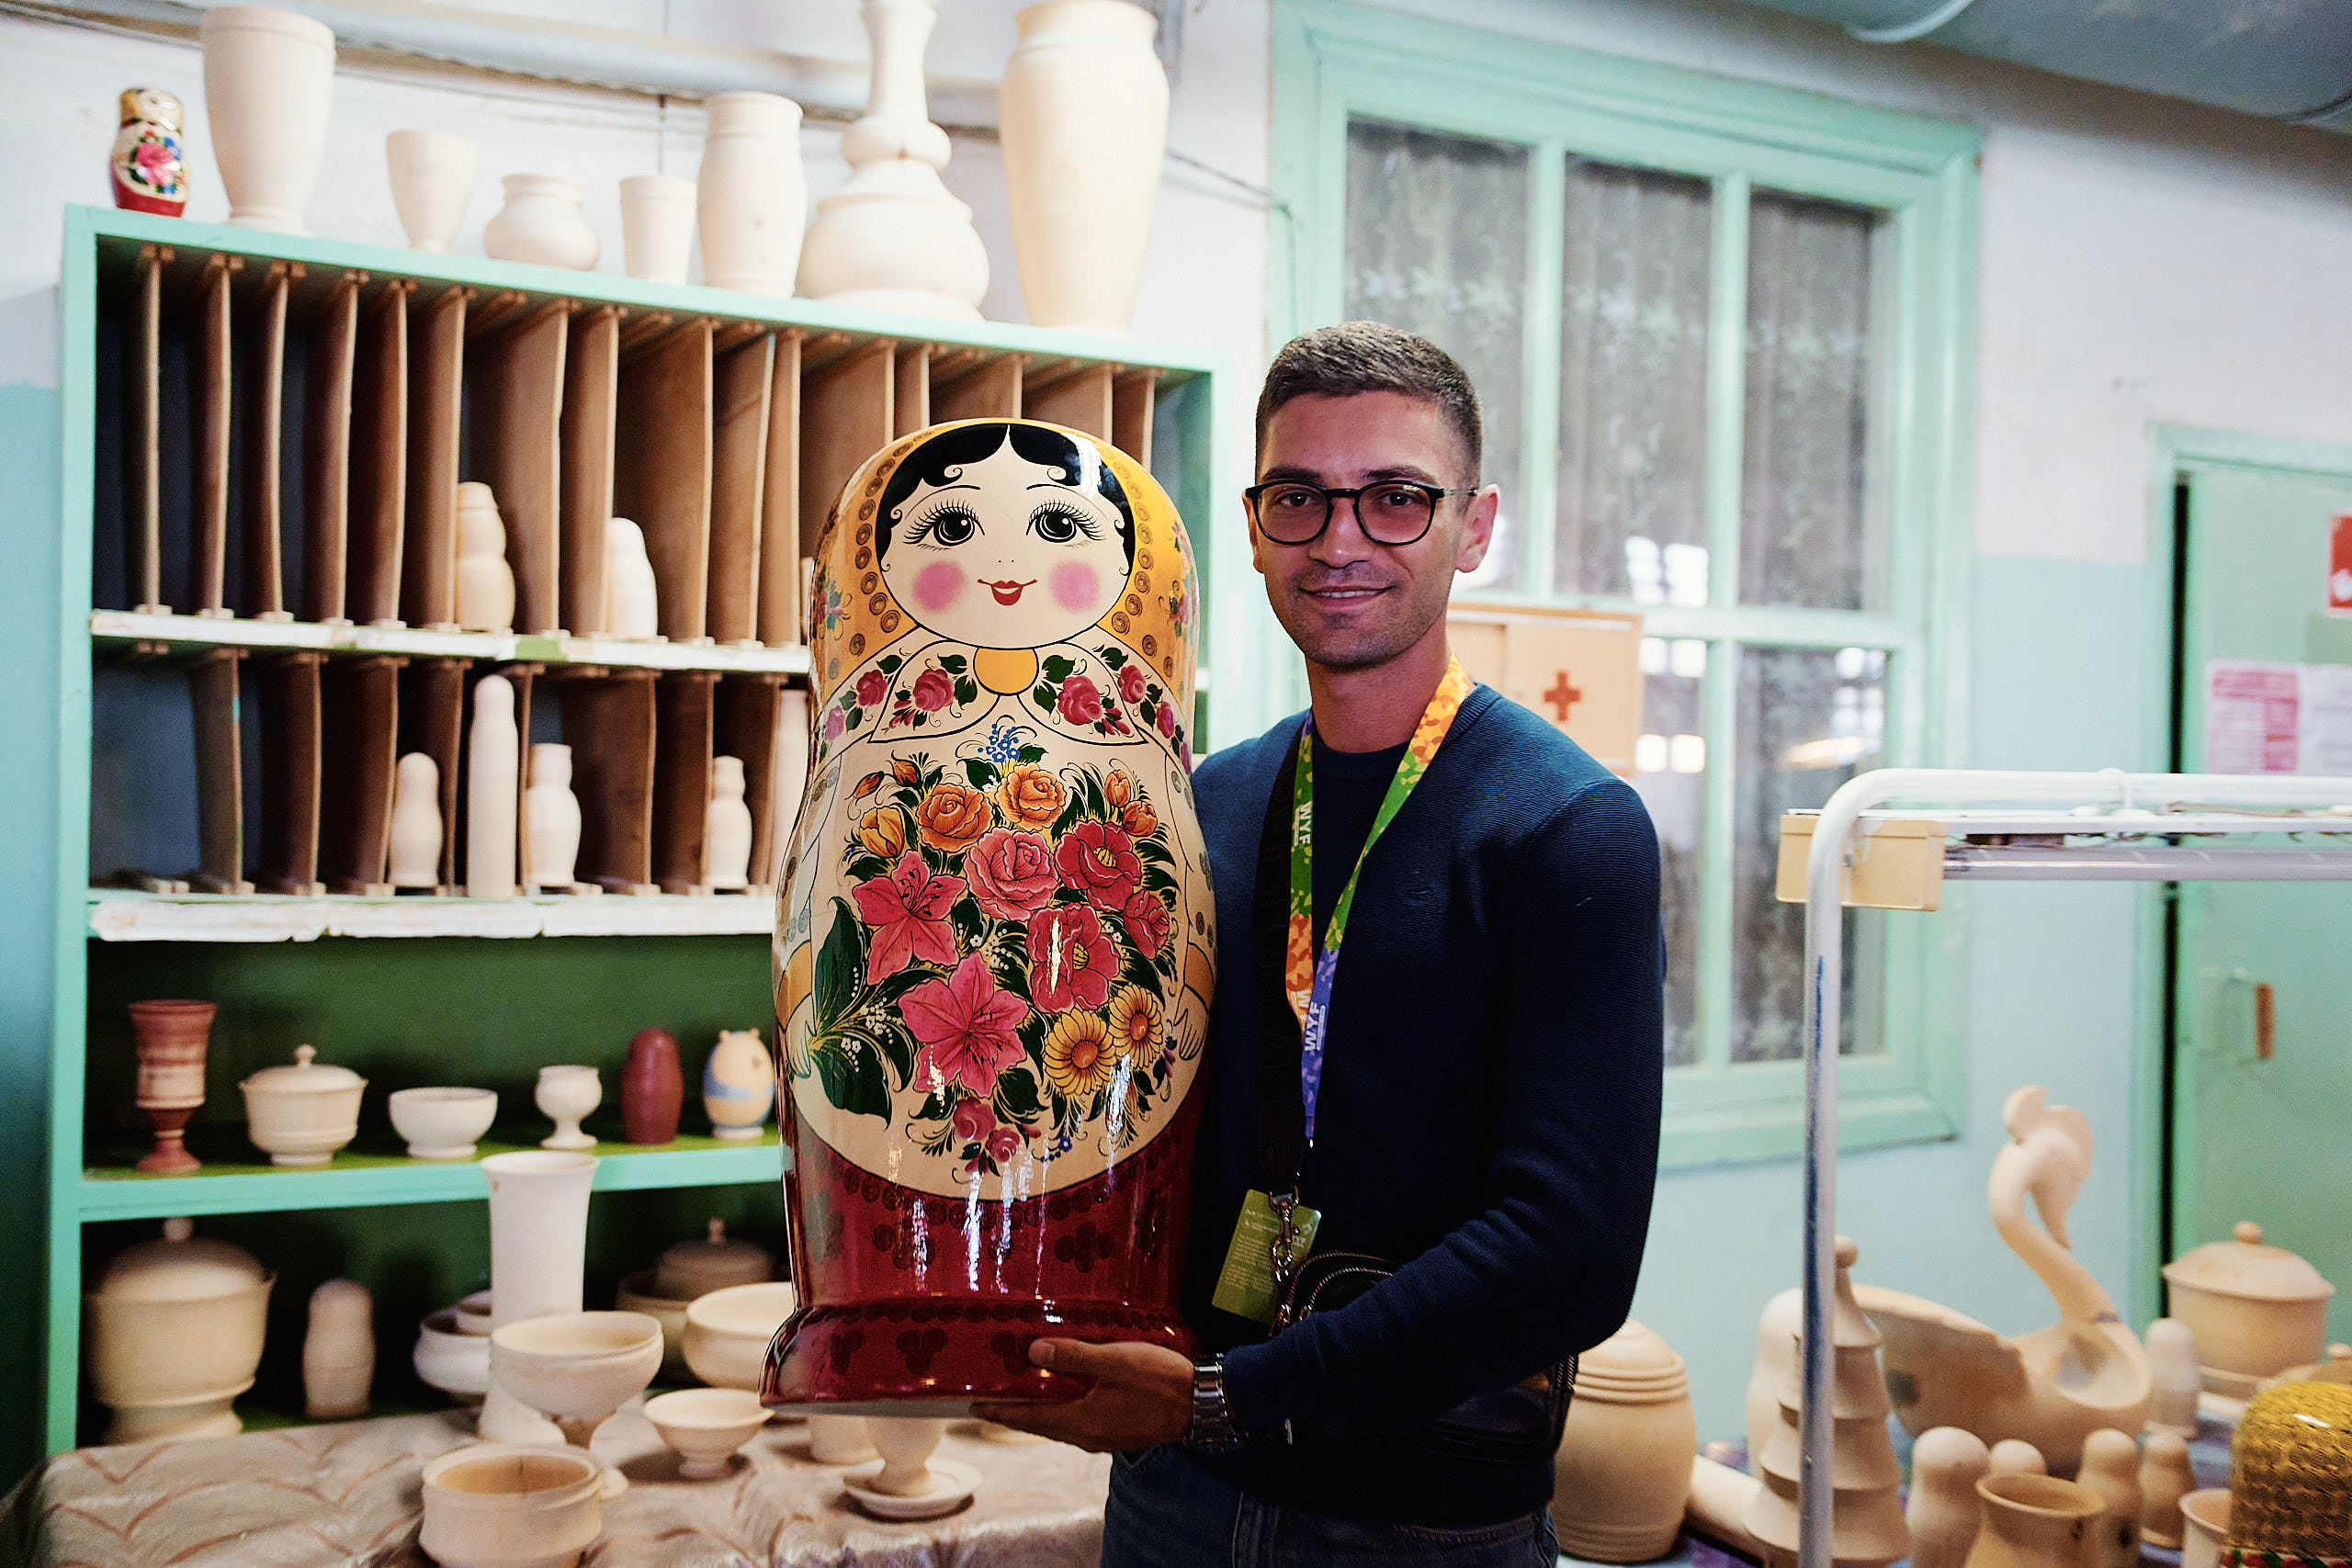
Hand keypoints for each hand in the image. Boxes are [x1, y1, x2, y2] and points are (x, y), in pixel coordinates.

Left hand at [970, 1338, 1193, 1452]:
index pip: (1029, 1418)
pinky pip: (1080, 1419)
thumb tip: (1033, 1353)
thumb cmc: (1161, 1381)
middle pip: (1041, 1423)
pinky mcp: (1119, 1429)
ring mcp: (1105, 1435)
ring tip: (1024, 1388)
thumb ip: (1075, 1358)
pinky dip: (1064, 1406)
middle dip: (1015, 1408)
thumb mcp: (1116, 1362)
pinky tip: (1067, 1389)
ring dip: (1040, 1407)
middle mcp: (1088, 1435)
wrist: (1205, 1403)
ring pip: (1061, 1422)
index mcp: (1081, 1422)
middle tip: (992, 1392)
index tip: (972, 1405)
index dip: (1000, 1411)